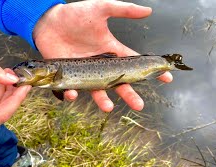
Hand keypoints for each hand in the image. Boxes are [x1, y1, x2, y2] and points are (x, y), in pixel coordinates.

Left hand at [33, 0, 172, 111]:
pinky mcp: (68, 75)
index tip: (166, 78)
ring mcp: (84, 71)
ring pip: (96, 90)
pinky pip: (71, 88)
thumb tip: (148, 10)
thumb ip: (123, 10)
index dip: (149, 70)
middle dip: (129, 94)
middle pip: (118, 82)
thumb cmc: (75, 14)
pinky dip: (71, 93)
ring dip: (102, 100)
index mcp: (110, 51)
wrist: (49, 20)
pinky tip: (73, 95)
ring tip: (108, 107)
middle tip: (139, 105)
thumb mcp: (101, 8)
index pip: (134, 63)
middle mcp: (100, 65)